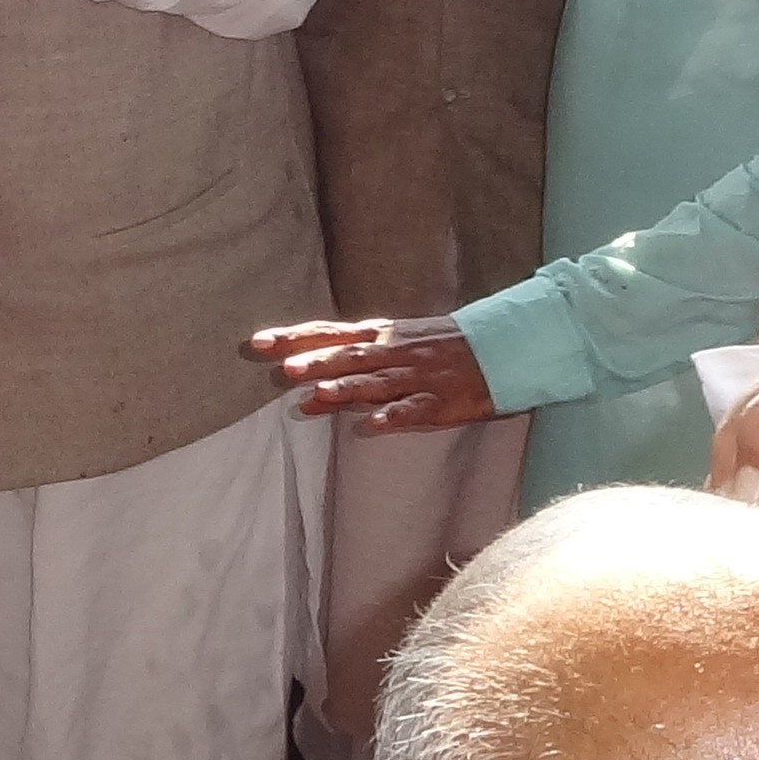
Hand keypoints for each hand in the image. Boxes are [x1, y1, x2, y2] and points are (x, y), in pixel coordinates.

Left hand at [254, 314, 493, 431]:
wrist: (499, 348)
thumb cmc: (436, 350)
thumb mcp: (391, 351)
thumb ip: (347, 374)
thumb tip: (303, 396)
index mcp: (380, 337)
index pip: (330, 333)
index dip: (294, 338)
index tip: (258, 342)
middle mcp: (393, 353)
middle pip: (350, 357)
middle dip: (318, 363)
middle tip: (285, 370)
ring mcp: (416, 376)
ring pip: (378, 383)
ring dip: (347, 389)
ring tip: (317, 396)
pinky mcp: (439, 400)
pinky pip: (414, 409)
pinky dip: (394, 416)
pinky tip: (373, 426)